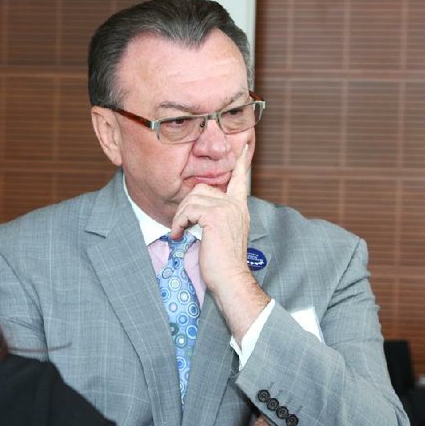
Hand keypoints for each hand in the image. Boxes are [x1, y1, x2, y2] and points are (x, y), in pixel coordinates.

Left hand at [170, 145, 269, 341]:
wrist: (230, 279)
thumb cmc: (222, 263)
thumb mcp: (221, 235)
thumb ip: (215, 218)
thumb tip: (197, 213)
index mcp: (239, 208)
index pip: (241, 179)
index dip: (241, 162)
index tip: (245, 146)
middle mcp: (236, 205)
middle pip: (201, 189)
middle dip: (185, 207)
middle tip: (181, 227)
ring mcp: (227, 209)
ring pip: (192, 198)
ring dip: (180, 216)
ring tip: (181, 232)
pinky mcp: (216, 216)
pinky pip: (188, 210)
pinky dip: (179, 223)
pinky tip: (180, 235)